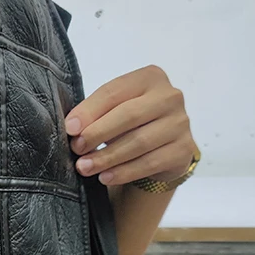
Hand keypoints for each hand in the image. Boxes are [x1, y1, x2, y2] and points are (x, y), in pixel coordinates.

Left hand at [64, 65, 196, 186]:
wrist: (163, 148)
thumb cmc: (131, 124)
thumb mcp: (114, 111)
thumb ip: (96, 113)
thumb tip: (72, 128)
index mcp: (150, 77)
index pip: (114, 91)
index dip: (89, 110)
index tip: (70, 128)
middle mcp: (170, 97)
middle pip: (129, 115)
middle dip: (97, 133)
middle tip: (76, 149)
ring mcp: (180, 123)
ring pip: (139, 142)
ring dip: (107, 157)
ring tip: (85, 167)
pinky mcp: (183, 150)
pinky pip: (150, 163)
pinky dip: (124, 172)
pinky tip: (105, 177)